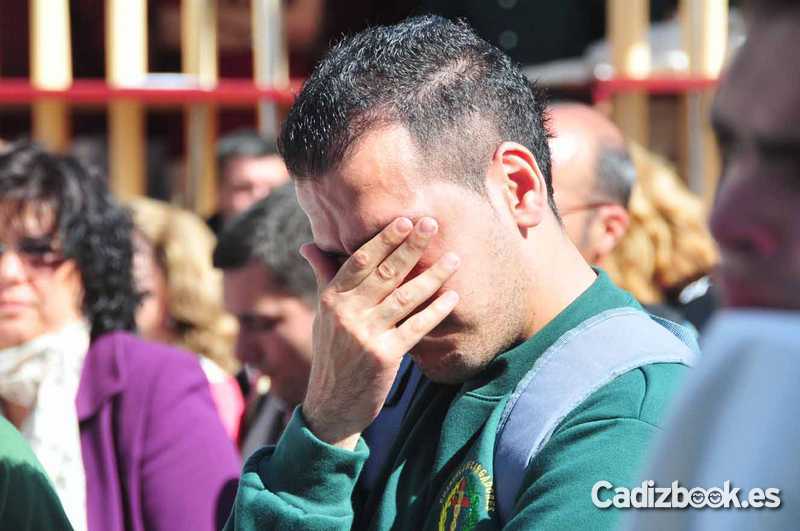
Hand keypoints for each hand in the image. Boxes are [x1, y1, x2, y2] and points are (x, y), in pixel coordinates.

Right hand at [300, 217, 459, 449]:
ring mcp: (365, 334)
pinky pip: (416, 327)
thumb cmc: (331, 354)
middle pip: (385, 272)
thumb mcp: (323, 315)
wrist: (331, 405)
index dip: (383, 239)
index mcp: (331, 298)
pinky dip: (436, 311)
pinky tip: (453, 297)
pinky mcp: (384, 356)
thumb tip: (308, 246)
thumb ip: (323, 277)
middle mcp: (346, 313)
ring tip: (454, 257)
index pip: (359, 260)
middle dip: (410, 246)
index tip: (405, 220)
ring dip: (432, 275)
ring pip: (405, 297)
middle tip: (432, 223)